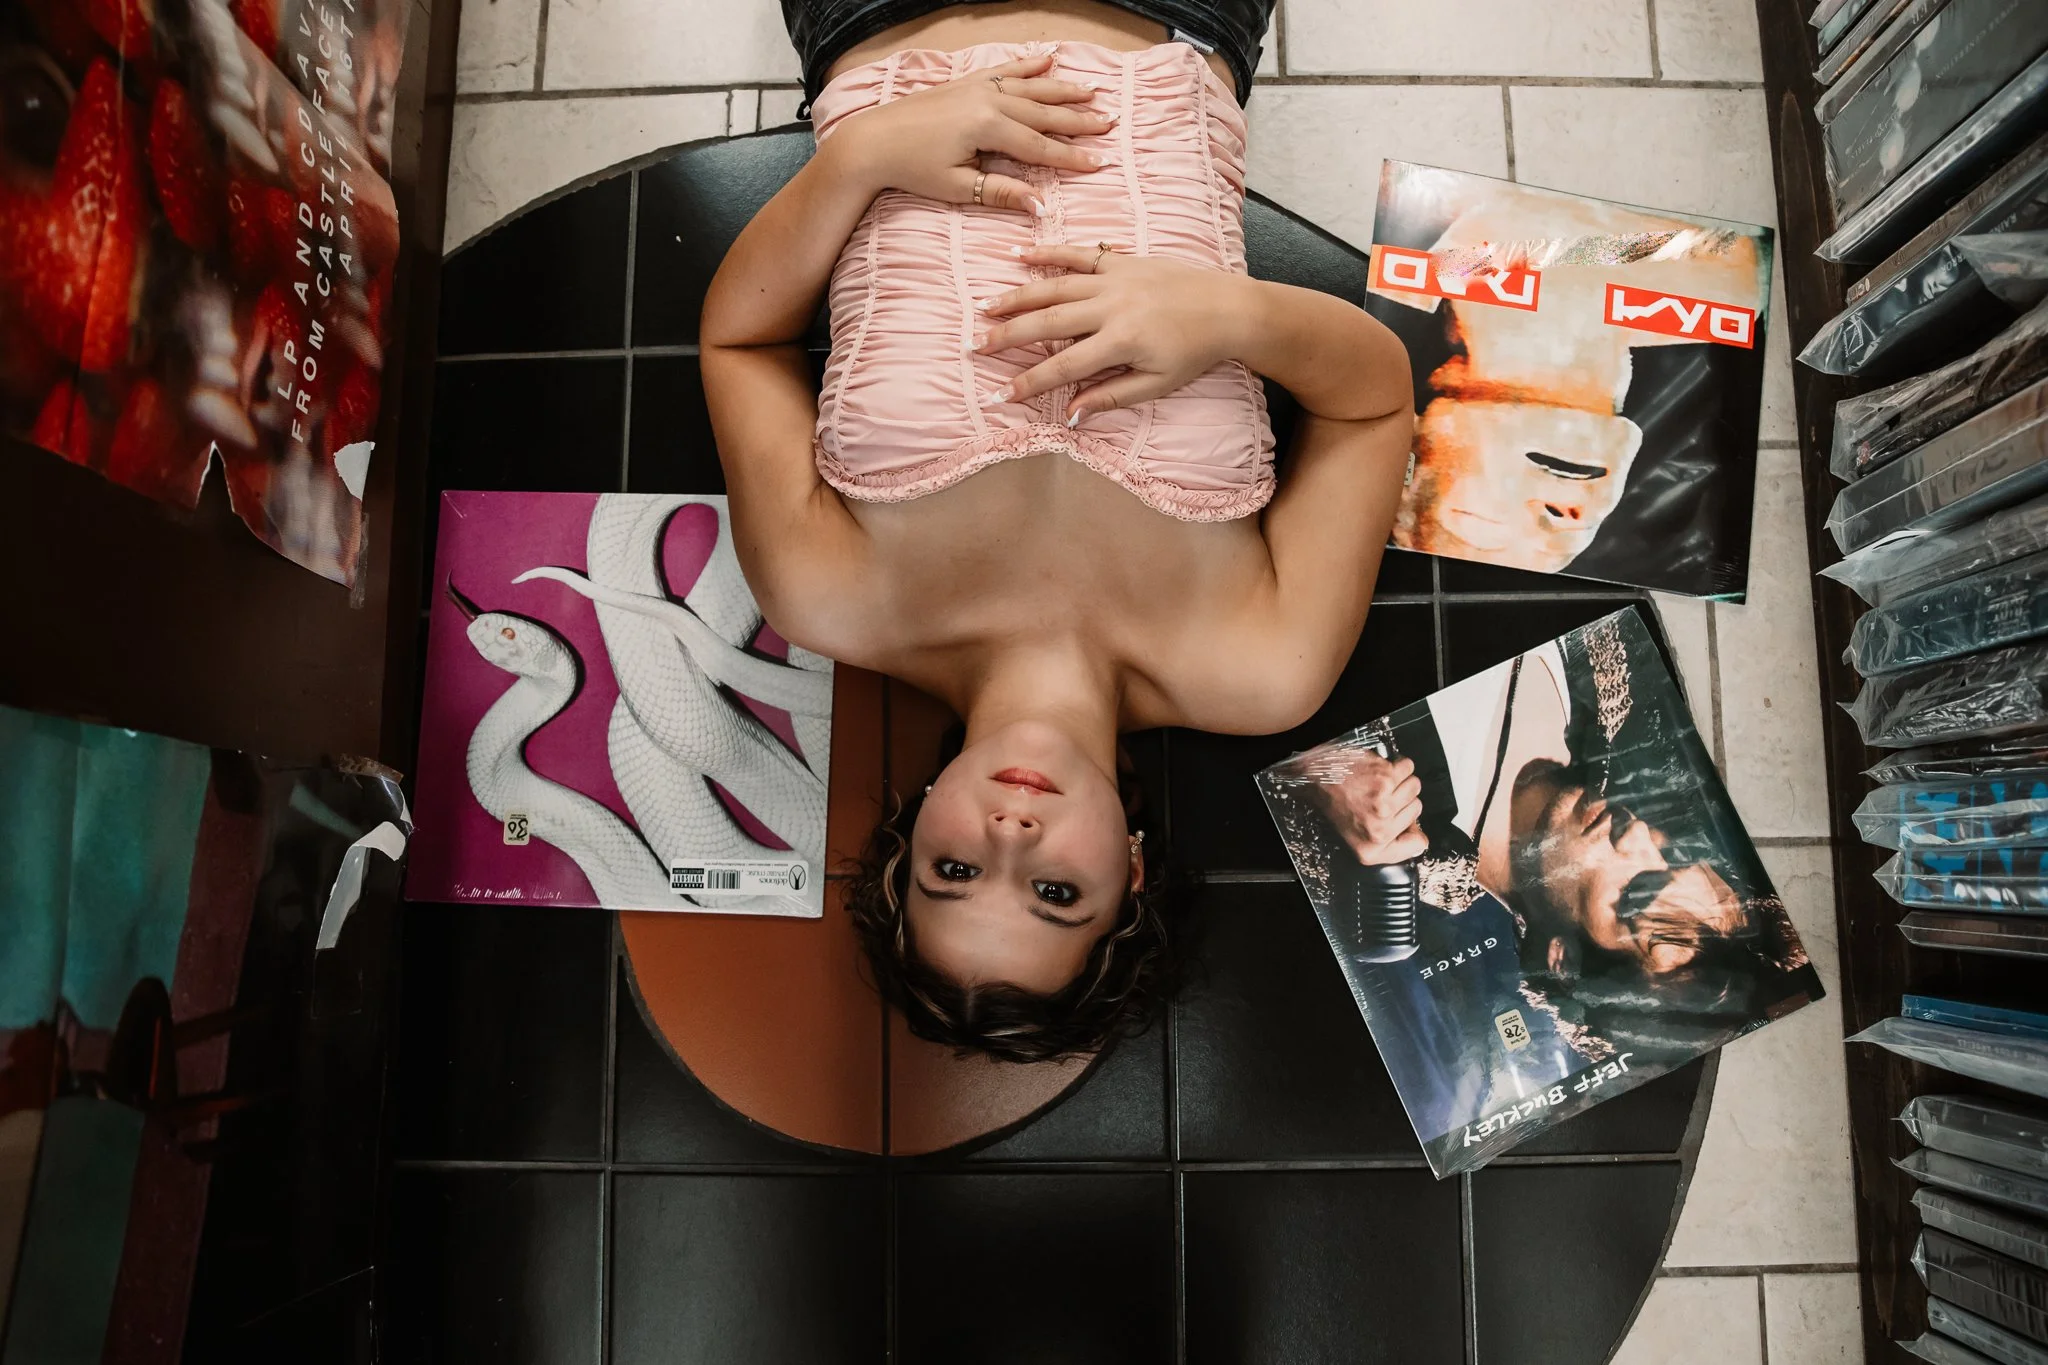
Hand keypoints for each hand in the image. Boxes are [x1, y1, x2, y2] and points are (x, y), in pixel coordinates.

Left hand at [828, 52, 1110, 213]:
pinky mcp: (966, 82)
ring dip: (1062, 92)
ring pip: (1030, 88)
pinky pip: (1005, 70)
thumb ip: (1002, 193)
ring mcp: (977, 87)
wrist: (873, 142)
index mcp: (988, 127)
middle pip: (1043, 113)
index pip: (1040, 146)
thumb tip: (1041, 206)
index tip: (1099, 162)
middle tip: (1108, 124)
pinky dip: (1028, 65)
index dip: (1071, 156)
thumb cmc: (912, 169)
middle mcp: (988, 100)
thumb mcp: (959, 188)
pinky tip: (1048, 60)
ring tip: (1091, 94)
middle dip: (1077, 120)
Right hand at [972, 244, 1255, 422]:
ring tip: (987, 310)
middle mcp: (1111, 307)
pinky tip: (1019, 256)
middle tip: (976, 347)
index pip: (1063, 366)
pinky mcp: (1120, 261)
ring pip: (1055, 287)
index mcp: (1121, 342)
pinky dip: (1048, 254)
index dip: (1029, 382)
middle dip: (1009, 337)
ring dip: (1018, 298)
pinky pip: (1077, 255)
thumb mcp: (1158, 385)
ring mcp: (1114, 279)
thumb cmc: (1195, 352)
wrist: (1229, 308)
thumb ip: (1112, 396)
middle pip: (1048, 323)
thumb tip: (1071, 414)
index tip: (1001, 394)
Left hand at [1309, 752, 1427, 865]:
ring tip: (1378, 783)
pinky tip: (1379, 770)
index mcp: (1372, 850)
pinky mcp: (1385, 779)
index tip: (1402, 820)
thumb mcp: (1357, 839)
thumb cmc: (1334, 803)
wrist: (1316, 777)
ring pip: (1414, 787)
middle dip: (1401, 800)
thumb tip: (1418, 837)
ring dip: (1400, 780)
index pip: (1418, 844)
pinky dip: (1396, 764)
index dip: (1413, 829)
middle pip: (1417, 809)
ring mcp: (1384, 804)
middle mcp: (1379, 830)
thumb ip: (1389, 844)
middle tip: (1377, 797)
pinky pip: (1408, 767)